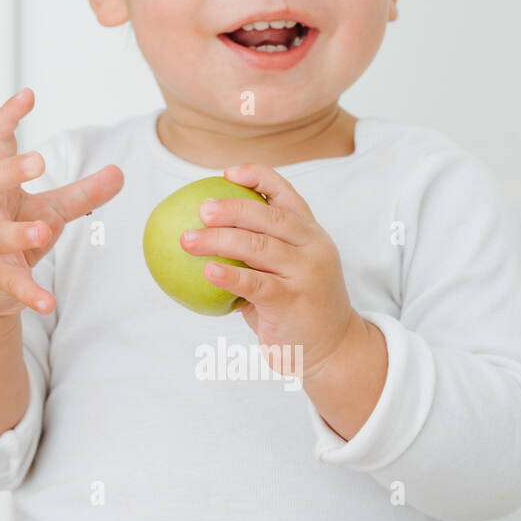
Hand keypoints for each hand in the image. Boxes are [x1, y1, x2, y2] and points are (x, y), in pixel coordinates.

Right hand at [0, 88, 123, 317]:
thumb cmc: (12, 234)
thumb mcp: (49, 210)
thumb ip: (83, 193)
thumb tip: (120, 172)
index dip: (8, 118)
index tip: (27, 95)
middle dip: (10, 171)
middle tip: (37, 161)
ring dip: (20, 233)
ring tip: (42, 231)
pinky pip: (13, 284)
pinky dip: (31, 294)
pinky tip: (48, 303)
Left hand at [179, 162, 355, 378]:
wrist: (333, 348)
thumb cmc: (298, 306)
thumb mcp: (289, 271)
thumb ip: (261, 252)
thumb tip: (205, 232)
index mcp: (311, 234)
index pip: (286, 194)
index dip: (257, 177)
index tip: (226, 173)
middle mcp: (312, 248)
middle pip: (268, 217)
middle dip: (231, 208)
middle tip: (200, 209)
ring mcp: (305, 273)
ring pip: (258, 246)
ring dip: (218, 240)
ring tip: (187, 240)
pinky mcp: (292, 301)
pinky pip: (255, 284)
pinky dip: (228, 275)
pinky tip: (207, 270)